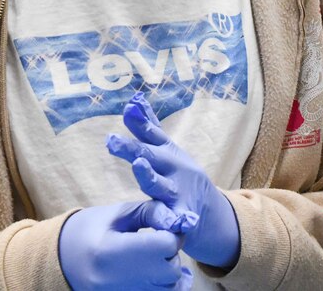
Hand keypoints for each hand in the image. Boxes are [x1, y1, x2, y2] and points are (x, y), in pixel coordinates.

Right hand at [58, 200, 192, 290]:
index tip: (165, 226)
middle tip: (159, 241)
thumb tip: (179, 219)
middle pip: (170, 269)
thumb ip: (150, 212)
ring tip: (155, 257)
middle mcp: (117, 280)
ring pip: (169, 288)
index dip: (172, 233)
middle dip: (171, 253)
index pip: (165, 245)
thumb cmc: (90, 230)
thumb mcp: (117, 213)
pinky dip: (165, 286)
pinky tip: (159, 274)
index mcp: (113, 251)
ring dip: (169, 271)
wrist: (62, 258)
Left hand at [107, 94, 239, 268]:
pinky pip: (180, 219)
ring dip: (149, 175)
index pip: (150, 134)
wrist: (211, 210)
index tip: (128, 108)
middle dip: (131, 148)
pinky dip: (181, 220)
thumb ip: (149, 128)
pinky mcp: (183, 217)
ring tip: (139, 165)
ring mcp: (178, 192)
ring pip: (160, 185)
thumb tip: (134, 101)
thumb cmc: (180, 176)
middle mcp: (173, 169)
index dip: (139, 122)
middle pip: (150, 156)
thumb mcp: (167, 150)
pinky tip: (183, 222)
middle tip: (112, 141)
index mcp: (166, 153)